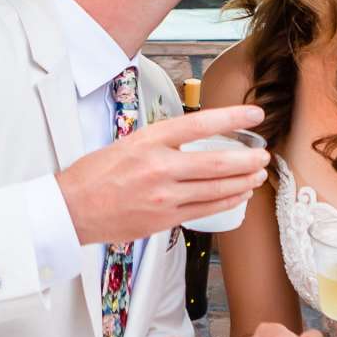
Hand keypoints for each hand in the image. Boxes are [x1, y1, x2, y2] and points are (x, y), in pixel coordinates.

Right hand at [56, 104, 268, 246]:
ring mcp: (164, 197)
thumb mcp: (128, 143)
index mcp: (149, 141)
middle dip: (247, 159)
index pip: (199, 124)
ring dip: (243, 181)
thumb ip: (162, 141)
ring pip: (216, 189)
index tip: (254, 116)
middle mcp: (160, 168)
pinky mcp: (165, 220)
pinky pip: (206, 210)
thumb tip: (194, 139)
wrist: (72, 209)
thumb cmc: (95, 174)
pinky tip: (239, 195)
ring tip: (257, 175)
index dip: (232, 119)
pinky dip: (227, 202)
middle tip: (263, 155)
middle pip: (216, 162)